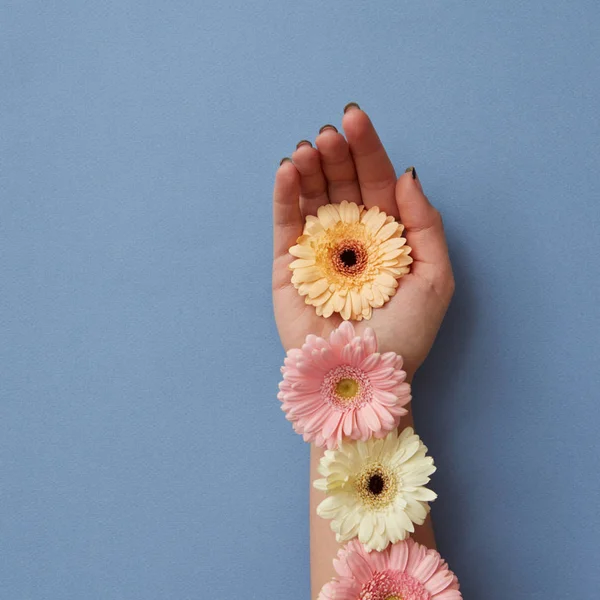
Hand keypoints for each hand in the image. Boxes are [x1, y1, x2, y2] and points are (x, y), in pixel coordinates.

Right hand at [272, 106, 453, 379]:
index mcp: (386, 236)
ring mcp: (318, 250)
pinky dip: (284, 195)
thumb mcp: (435, 278)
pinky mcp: (288, 266)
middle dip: (335, 154)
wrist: (363, 377)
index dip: (367, 148)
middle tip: (328, 135)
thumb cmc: (404, 335)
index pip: (375, 182)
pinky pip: (284, 223)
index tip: (355, 118)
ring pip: (311, 197)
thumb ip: (425, 224)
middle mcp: (351, 237)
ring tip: (308, 149)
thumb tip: (406, 175)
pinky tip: (287, 171)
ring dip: (309, 168)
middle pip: (341, 183)